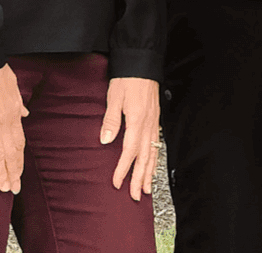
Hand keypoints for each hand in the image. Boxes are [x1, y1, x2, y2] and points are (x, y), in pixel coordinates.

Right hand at [0, 65, 27, 191]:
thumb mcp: (15, 87)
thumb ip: (20, 104)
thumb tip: (26, 113)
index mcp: (14, 115)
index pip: (19, 143)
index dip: (19, 159)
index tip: (20, 172)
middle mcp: (5, 124)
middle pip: (10, 154)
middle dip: (13, 172)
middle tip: (14, 189)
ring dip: (2, 174)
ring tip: (4, 189)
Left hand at [100, 75, 160, 199]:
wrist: (142, 65)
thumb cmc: (127, 79)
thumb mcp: (114, 97)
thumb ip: (110, 120)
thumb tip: (105, 140)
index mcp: (137, 121)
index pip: (130, 151)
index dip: (124, 169)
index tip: (117, 183)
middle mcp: (148, 126)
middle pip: (144, 158)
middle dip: (139, 179)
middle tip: (135, 196)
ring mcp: (154, 124)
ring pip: (153, 154)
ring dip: (149, 173)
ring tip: (146, 189)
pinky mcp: (155, 121)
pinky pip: (156, 146)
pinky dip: (155, 160)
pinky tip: (152, 167)